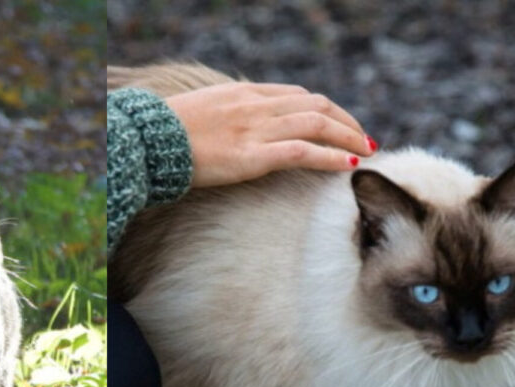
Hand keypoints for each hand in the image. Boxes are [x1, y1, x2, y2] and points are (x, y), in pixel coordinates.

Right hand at [165, 82, 375, 187]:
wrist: (148, 142)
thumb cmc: (164, 135)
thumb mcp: (199, 114)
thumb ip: (224, 117)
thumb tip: (232, 130)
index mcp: (242, 95)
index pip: (295, 95)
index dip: (324, 108)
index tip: (339, 122)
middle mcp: (255, 106)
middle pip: (315, 105)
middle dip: (345, 120)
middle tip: (365, 138)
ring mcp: (256, 129)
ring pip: (316, 124)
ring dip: (348, 136)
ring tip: (367, 151)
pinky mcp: (253, 156)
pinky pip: (303, 152)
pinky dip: (331, 156)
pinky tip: (348, 164)